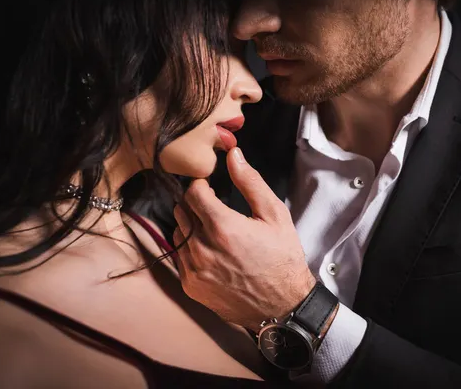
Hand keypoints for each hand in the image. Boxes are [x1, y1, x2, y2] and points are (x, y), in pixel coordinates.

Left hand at [173, 147, 316, 331]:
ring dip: (191, 225)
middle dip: (196, 204)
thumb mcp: (274, 215)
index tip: (209, 187)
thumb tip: (233, 155)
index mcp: (222, 226)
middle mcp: (201, 248)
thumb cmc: (282, 258)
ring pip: (178, 231)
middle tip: (215, 208)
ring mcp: (193, 269)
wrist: (283, 306)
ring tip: (214, 231)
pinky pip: (179, 256)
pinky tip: (211, 251)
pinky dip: (190, 248)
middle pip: (182, 209)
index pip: (192, 191)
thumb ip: (250, 182)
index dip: (201, 185)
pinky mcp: (190, 285)